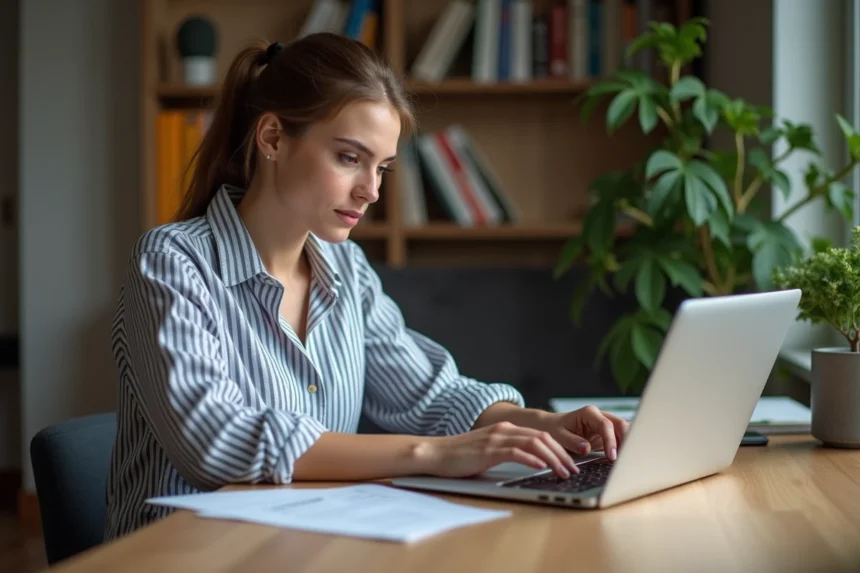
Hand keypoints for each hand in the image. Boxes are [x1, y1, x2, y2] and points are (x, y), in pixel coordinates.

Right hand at [418, 421, 578, 478]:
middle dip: (561, 453)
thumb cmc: (460, 457)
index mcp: (506, 429)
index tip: (570, 463)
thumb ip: (508, 453)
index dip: (558, 448)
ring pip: (534, 443)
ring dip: (552, 458)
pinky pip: (516, 452)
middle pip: (542, 437)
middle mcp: (504, 430)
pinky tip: (541, 467)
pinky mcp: (489, 449)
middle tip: (574, 469)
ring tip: (563, 472)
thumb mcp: (488, 452)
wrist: (435, 453)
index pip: (540, 435)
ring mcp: (496, 438)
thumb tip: (531, 464)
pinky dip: (531, 459)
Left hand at [538, 406, 629, 460]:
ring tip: (627, 461)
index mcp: (588, 413)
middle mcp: (599, 416)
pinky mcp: (606, 434)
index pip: (605, 425)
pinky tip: (622, 459)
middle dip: (627, 440)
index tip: (611, 456)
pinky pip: (619, 440)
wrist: (551, 427)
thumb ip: (572, 441)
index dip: (610, 440)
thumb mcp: (558, 436)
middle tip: (626, 458)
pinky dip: (622, 448)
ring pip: (623, 431)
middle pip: (620, 424)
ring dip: (627, 444)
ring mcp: (604, 425)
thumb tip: (586, 449)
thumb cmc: (554, 429)